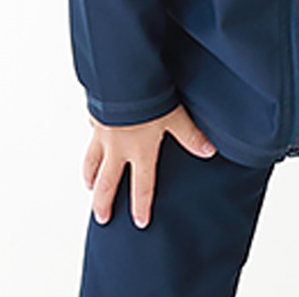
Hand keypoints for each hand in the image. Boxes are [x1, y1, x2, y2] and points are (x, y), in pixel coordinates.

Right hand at [83, 103, 216, 228]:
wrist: (122, 76)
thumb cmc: (148, 96)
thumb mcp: (175, 116)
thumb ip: (191, 136)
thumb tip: (209, 151)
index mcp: (140, 151)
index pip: (141, 186)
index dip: (141, 206)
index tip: (139, 222)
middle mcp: (118, 148)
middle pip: (107, 183)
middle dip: (103, 203)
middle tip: (101, 218)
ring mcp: (102, 134)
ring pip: (92, 163)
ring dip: (91, 177)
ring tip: (89, 186)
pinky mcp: (95, 117)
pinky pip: (91, 135)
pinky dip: (91, 142)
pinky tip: (92, 139)